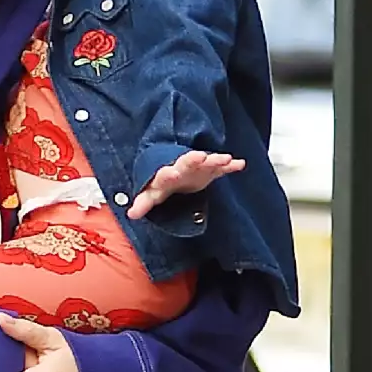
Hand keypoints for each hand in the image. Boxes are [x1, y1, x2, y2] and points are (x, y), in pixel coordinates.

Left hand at [128, 149, 244, 219]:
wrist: (174, 170)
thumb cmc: (162, 185)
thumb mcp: (152, 194)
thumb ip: (143, 203)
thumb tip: (131, 214)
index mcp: (167, 174)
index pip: (167, 174)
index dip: (170, 174)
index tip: (173, 174)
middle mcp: (183, 167)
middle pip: (187, 161)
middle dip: (193, 159)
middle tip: (200, 156)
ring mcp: (198, 166)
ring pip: (207, 161)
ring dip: (215, 159)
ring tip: (226, 158)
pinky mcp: (210, 169)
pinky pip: (221, 167)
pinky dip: (230, 165)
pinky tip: (240, 164)